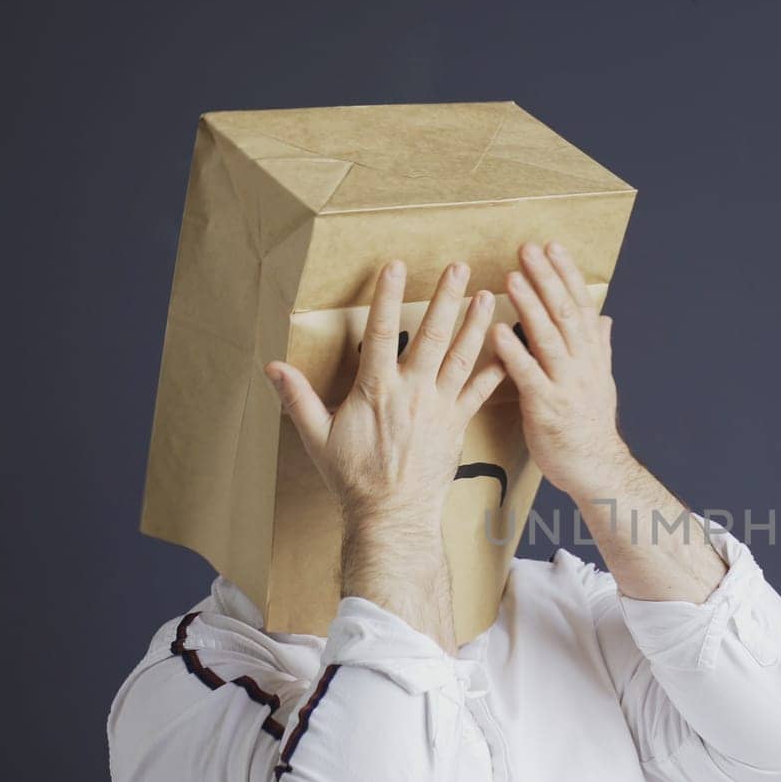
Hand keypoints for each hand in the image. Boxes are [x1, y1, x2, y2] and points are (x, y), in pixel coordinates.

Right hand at [267, 259, 503, 527]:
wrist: (393, 515)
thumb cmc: (353, 478)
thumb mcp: (317, 437)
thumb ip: (298, 398)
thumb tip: (272, 367)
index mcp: (377, 390)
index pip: (381, 332)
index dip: (387, 297)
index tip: (395, 266)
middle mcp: (412, 392)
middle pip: (431, 336)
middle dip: (445, 298)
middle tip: (458, 266)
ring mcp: (439, 407)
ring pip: (461, 357)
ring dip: (475, 324)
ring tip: (488, 294)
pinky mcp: (457, 424)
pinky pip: (480, 392)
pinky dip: (495, 369)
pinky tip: (508, 348)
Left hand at [492, 241, 632, 498]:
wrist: (596, 468)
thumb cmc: (591, 425)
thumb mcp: (601, 381)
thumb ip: (599, 347)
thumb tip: (604, 319)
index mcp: (591, 355)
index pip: (580, 305)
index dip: (566, 274)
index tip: (551, 246)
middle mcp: (581, 364)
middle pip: (564, 313)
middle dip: (546, 278)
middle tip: (527, 248)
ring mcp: (565, 385)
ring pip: (548, 337)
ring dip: (530, 305)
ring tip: (512, 277)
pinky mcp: (546, 407)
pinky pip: (528, 375)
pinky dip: (513, 352)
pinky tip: (496, 331)